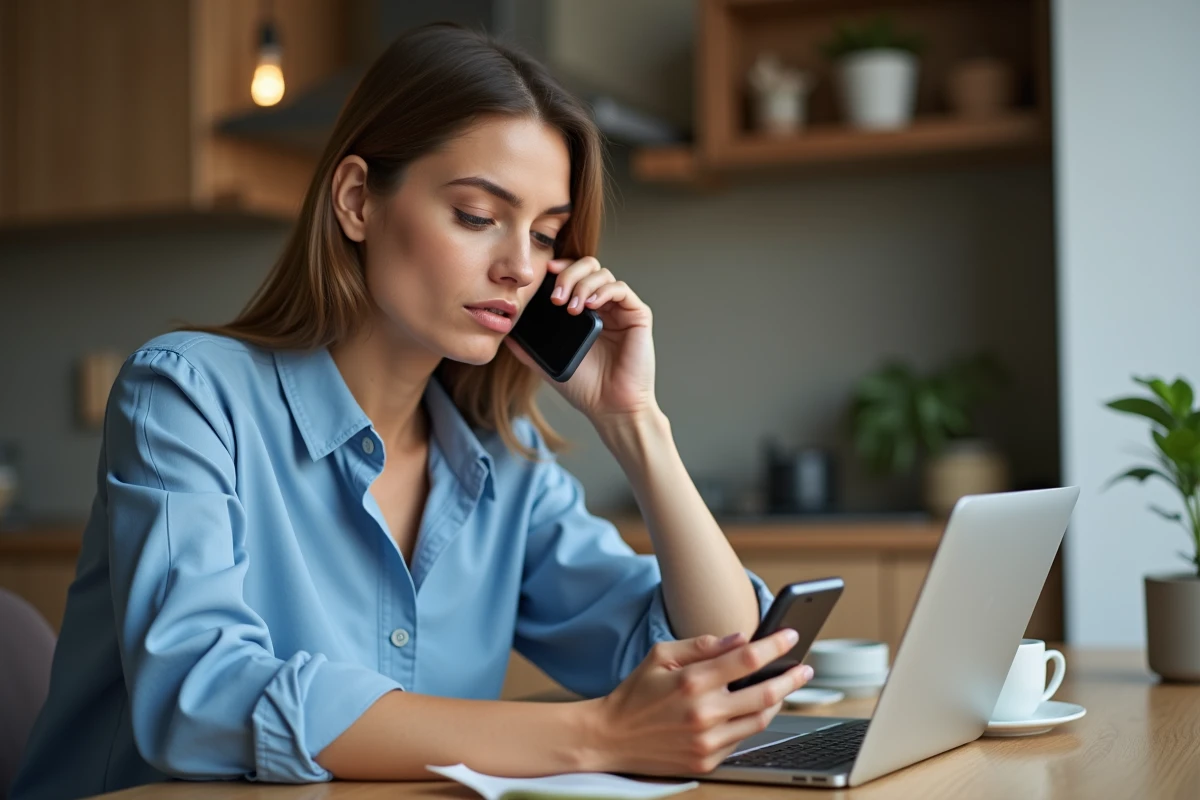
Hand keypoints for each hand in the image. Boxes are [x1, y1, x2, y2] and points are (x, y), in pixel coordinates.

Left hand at [504, 257, 655, 422]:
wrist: (610, 408)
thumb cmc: (584, 387)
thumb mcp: (547, 363)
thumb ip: (526, 347)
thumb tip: (503, 330)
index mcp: (583, 311)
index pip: (571, 275)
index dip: (559, 269)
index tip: (544, 275)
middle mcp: (603, 305)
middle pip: (588, 266)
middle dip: (568, 275)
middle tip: (555, 297)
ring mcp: (620, 309)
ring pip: (602, 274)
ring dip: (582, 284)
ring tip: (570, 308)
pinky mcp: (638, 315)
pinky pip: (620, 288)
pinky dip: (603, 291)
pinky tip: (590, 305)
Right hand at [583, 629, 813, 774]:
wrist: (610, 738)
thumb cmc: (635, 693)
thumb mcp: (661, 655)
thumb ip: (701, 645)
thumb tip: (739, 639)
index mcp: (692, 681)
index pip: (747, 659)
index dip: (775, 645)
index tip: (791, 635)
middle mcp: (703, 713)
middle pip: (765, 693)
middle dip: (791, 678)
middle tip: (805, 668)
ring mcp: (707, 741)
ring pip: (760, 720)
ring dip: (778, 702)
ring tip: (783, 688)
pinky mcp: (707, 761)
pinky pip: (742, 739)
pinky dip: (751, 722)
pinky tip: (753, 710)